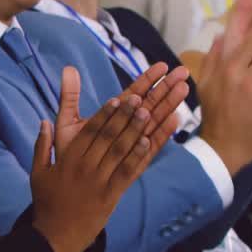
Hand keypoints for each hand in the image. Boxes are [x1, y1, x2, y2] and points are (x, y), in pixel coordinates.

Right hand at [30, 67, 162, 251]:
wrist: (54, 238)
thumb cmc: (46, 204)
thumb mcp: (38, 173)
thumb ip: (42, 146)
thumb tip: (44, 122)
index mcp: (68, 160)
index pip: (89, 132)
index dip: (104, 114)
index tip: (117, 99)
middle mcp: (84, 168)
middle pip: (107, 137)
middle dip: (124, 116)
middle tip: (138, 98)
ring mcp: (99, 182)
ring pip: (119, 151)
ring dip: (135, 131)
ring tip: (148, 113)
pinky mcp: (110, 197)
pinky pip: (126, 173)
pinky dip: (138, 157)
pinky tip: (148, 142)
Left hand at [54, 58, 189, 154]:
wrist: (69, 186)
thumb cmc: (69, 152)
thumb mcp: (67, 122)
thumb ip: (70, 96)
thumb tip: (69, 68)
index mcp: (114, 116)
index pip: (134, 92)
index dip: (148, 78)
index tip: (163, 65)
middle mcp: (126, 128)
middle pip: (149, 104)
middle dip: (165, 88)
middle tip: (183, 71)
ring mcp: (133, 145)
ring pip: (154, 121)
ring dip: (169, 105)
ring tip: (183, 88)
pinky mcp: (135, 163)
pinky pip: (150, 146)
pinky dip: (161, 134)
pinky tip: (174, 119)